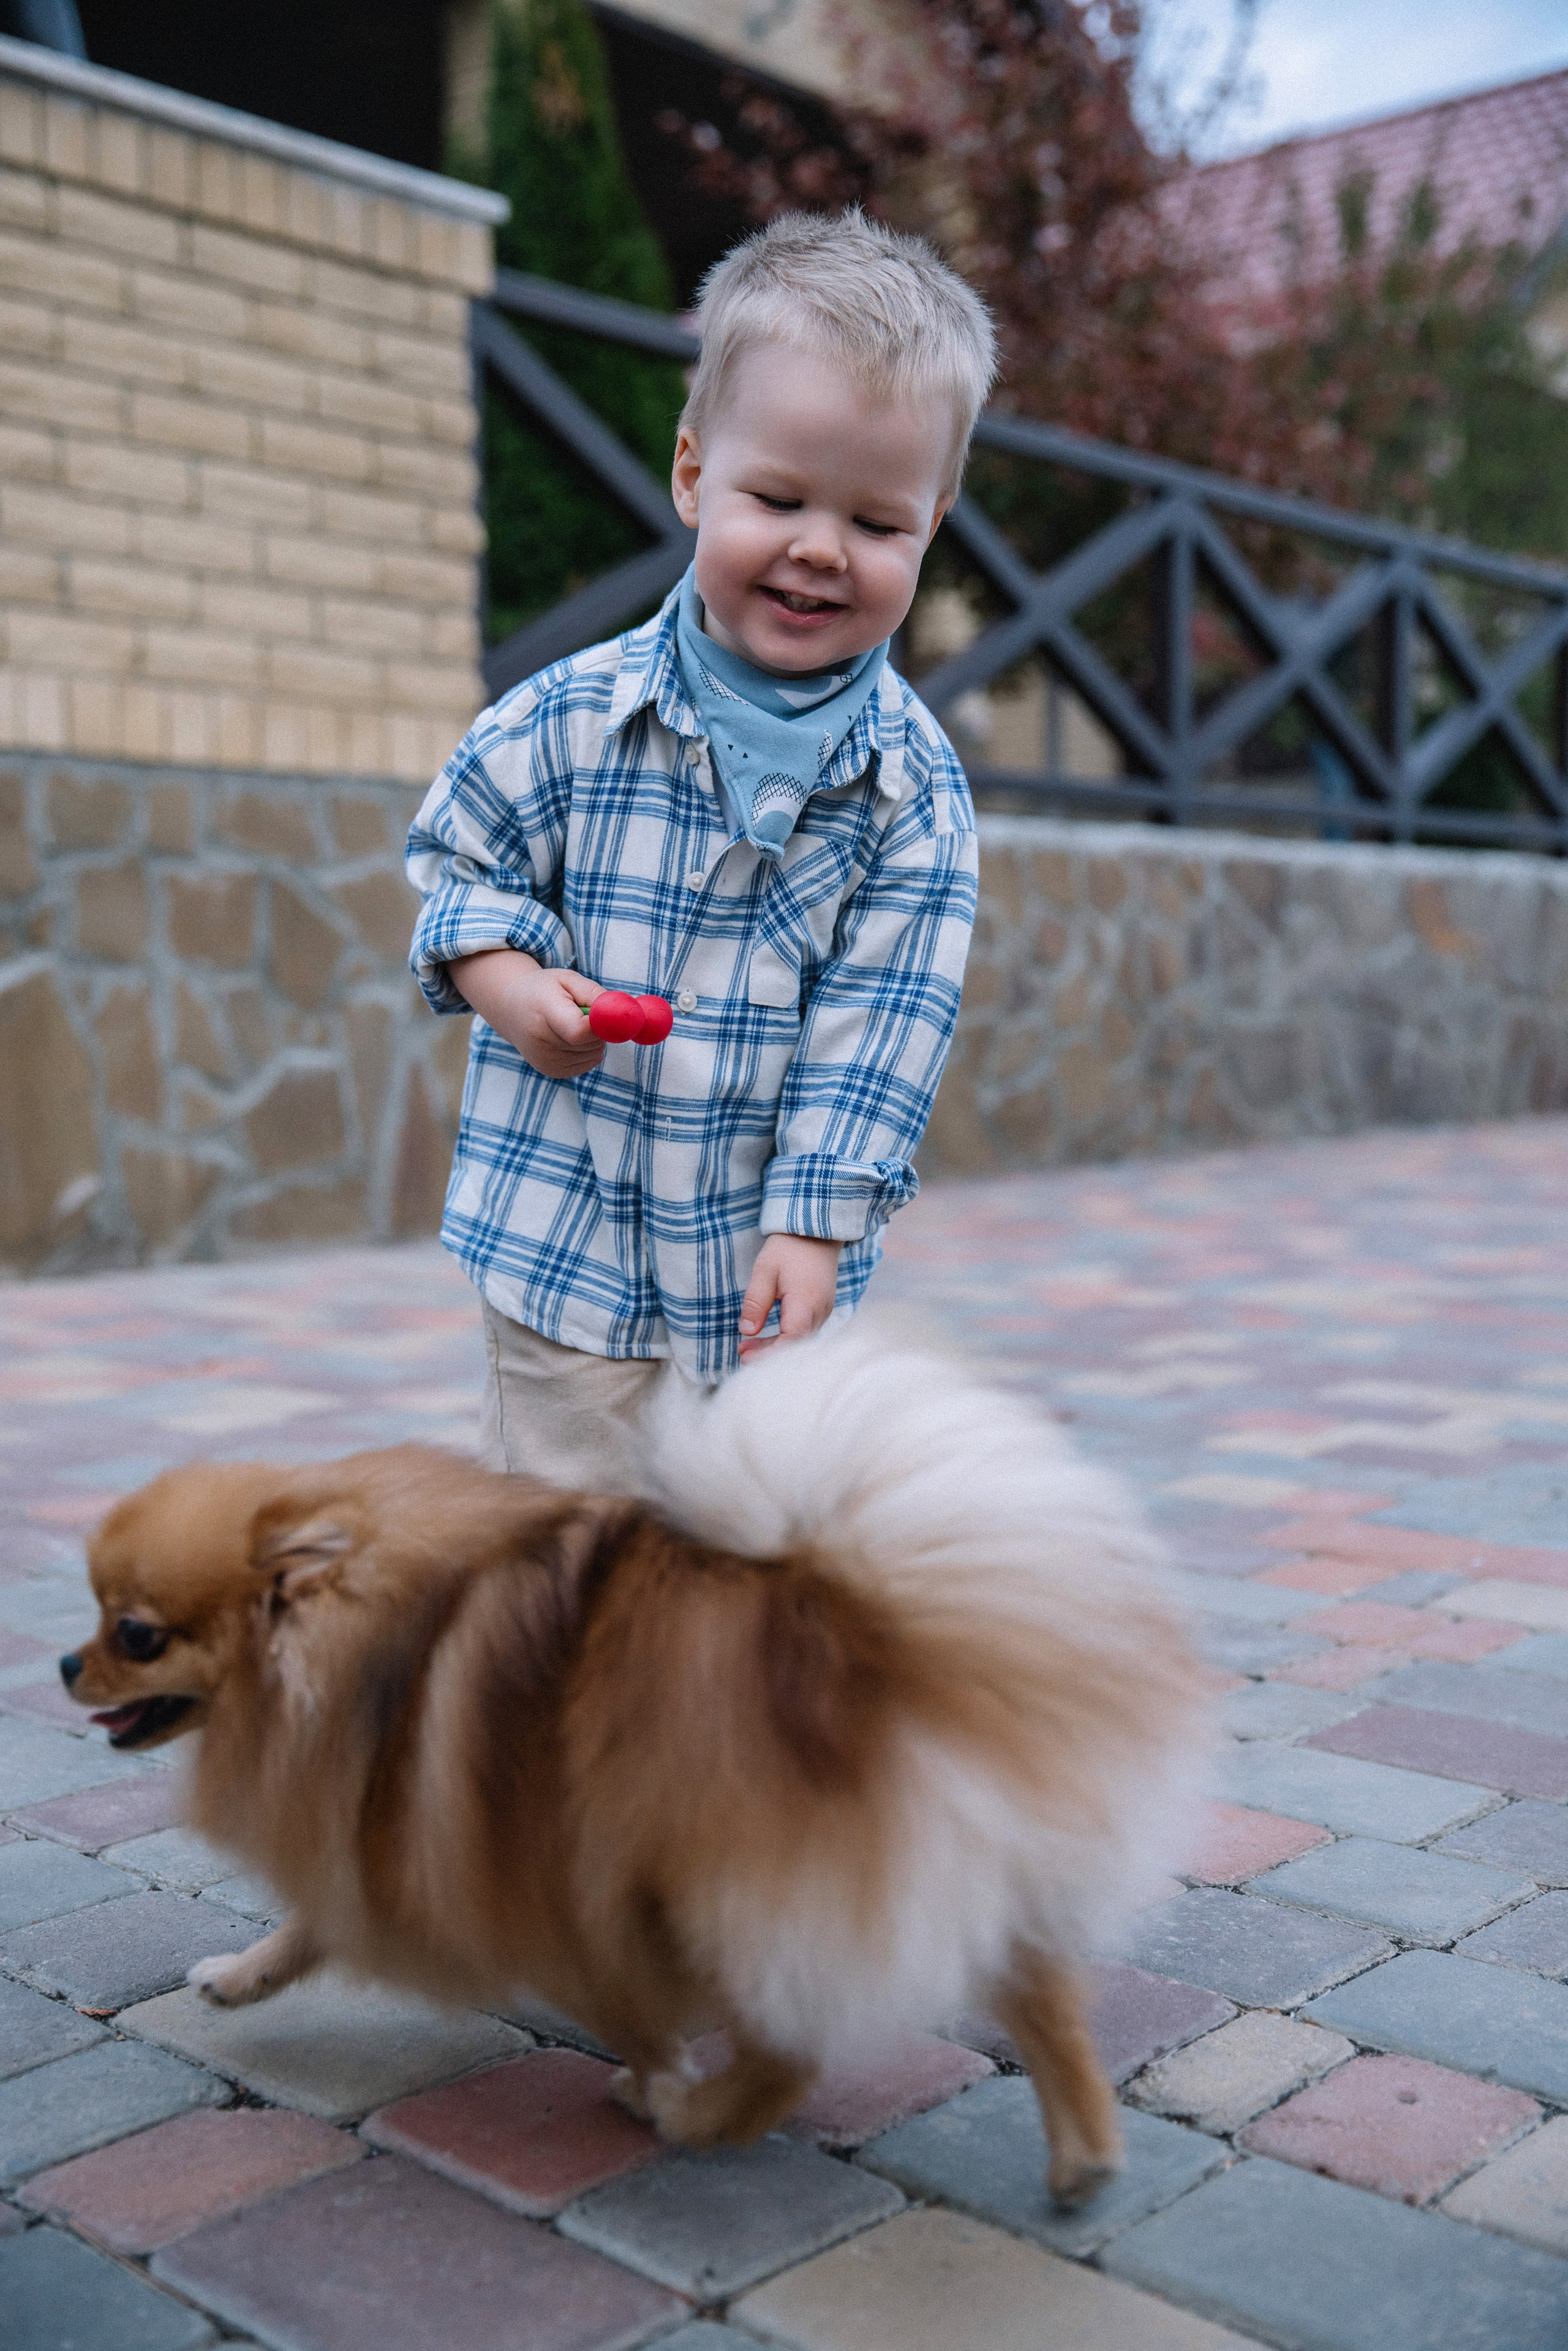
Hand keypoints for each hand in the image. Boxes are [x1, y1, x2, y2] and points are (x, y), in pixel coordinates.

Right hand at [447, 948, 604, 1079]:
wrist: (511, 1008)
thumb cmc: (544, 989)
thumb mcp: (568, 979)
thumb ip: (595, 994)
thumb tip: (623, 1013)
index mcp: (542, 1012)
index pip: (579, 1031)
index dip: (600, 1025)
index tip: (608, 1013)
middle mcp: (540, 1042)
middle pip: (590, 1043)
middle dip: (598, 1028)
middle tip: (584, 1011)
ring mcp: (545, 1061)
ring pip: (593, 1054)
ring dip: (593, 1039)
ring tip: (571, 1023)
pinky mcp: (551, 1072)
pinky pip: (588, 1062)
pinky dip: (587, 1050)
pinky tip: (568, 1037)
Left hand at [738, 1234, 841, 1360]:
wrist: (815, 1232)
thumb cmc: (788, 1248)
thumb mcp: (764, 1271)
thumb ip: (756, 1302)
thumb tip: (747, 1331)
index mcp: (806, 1302)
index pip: (791, 1340)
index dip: (769, 1353)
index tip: (745, 1356)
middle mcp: (820, 1311)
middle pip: (796, 1344)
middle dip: (768, 1354)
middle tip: (741, 1353)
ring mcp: (824, 1310)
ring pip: (800, 1340)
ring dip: (775, 1346)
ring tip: (747, 1346)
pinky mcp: (822, 1308)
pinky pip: (804, 1331)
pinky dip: (786, 1338)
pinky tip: (767, 1336)